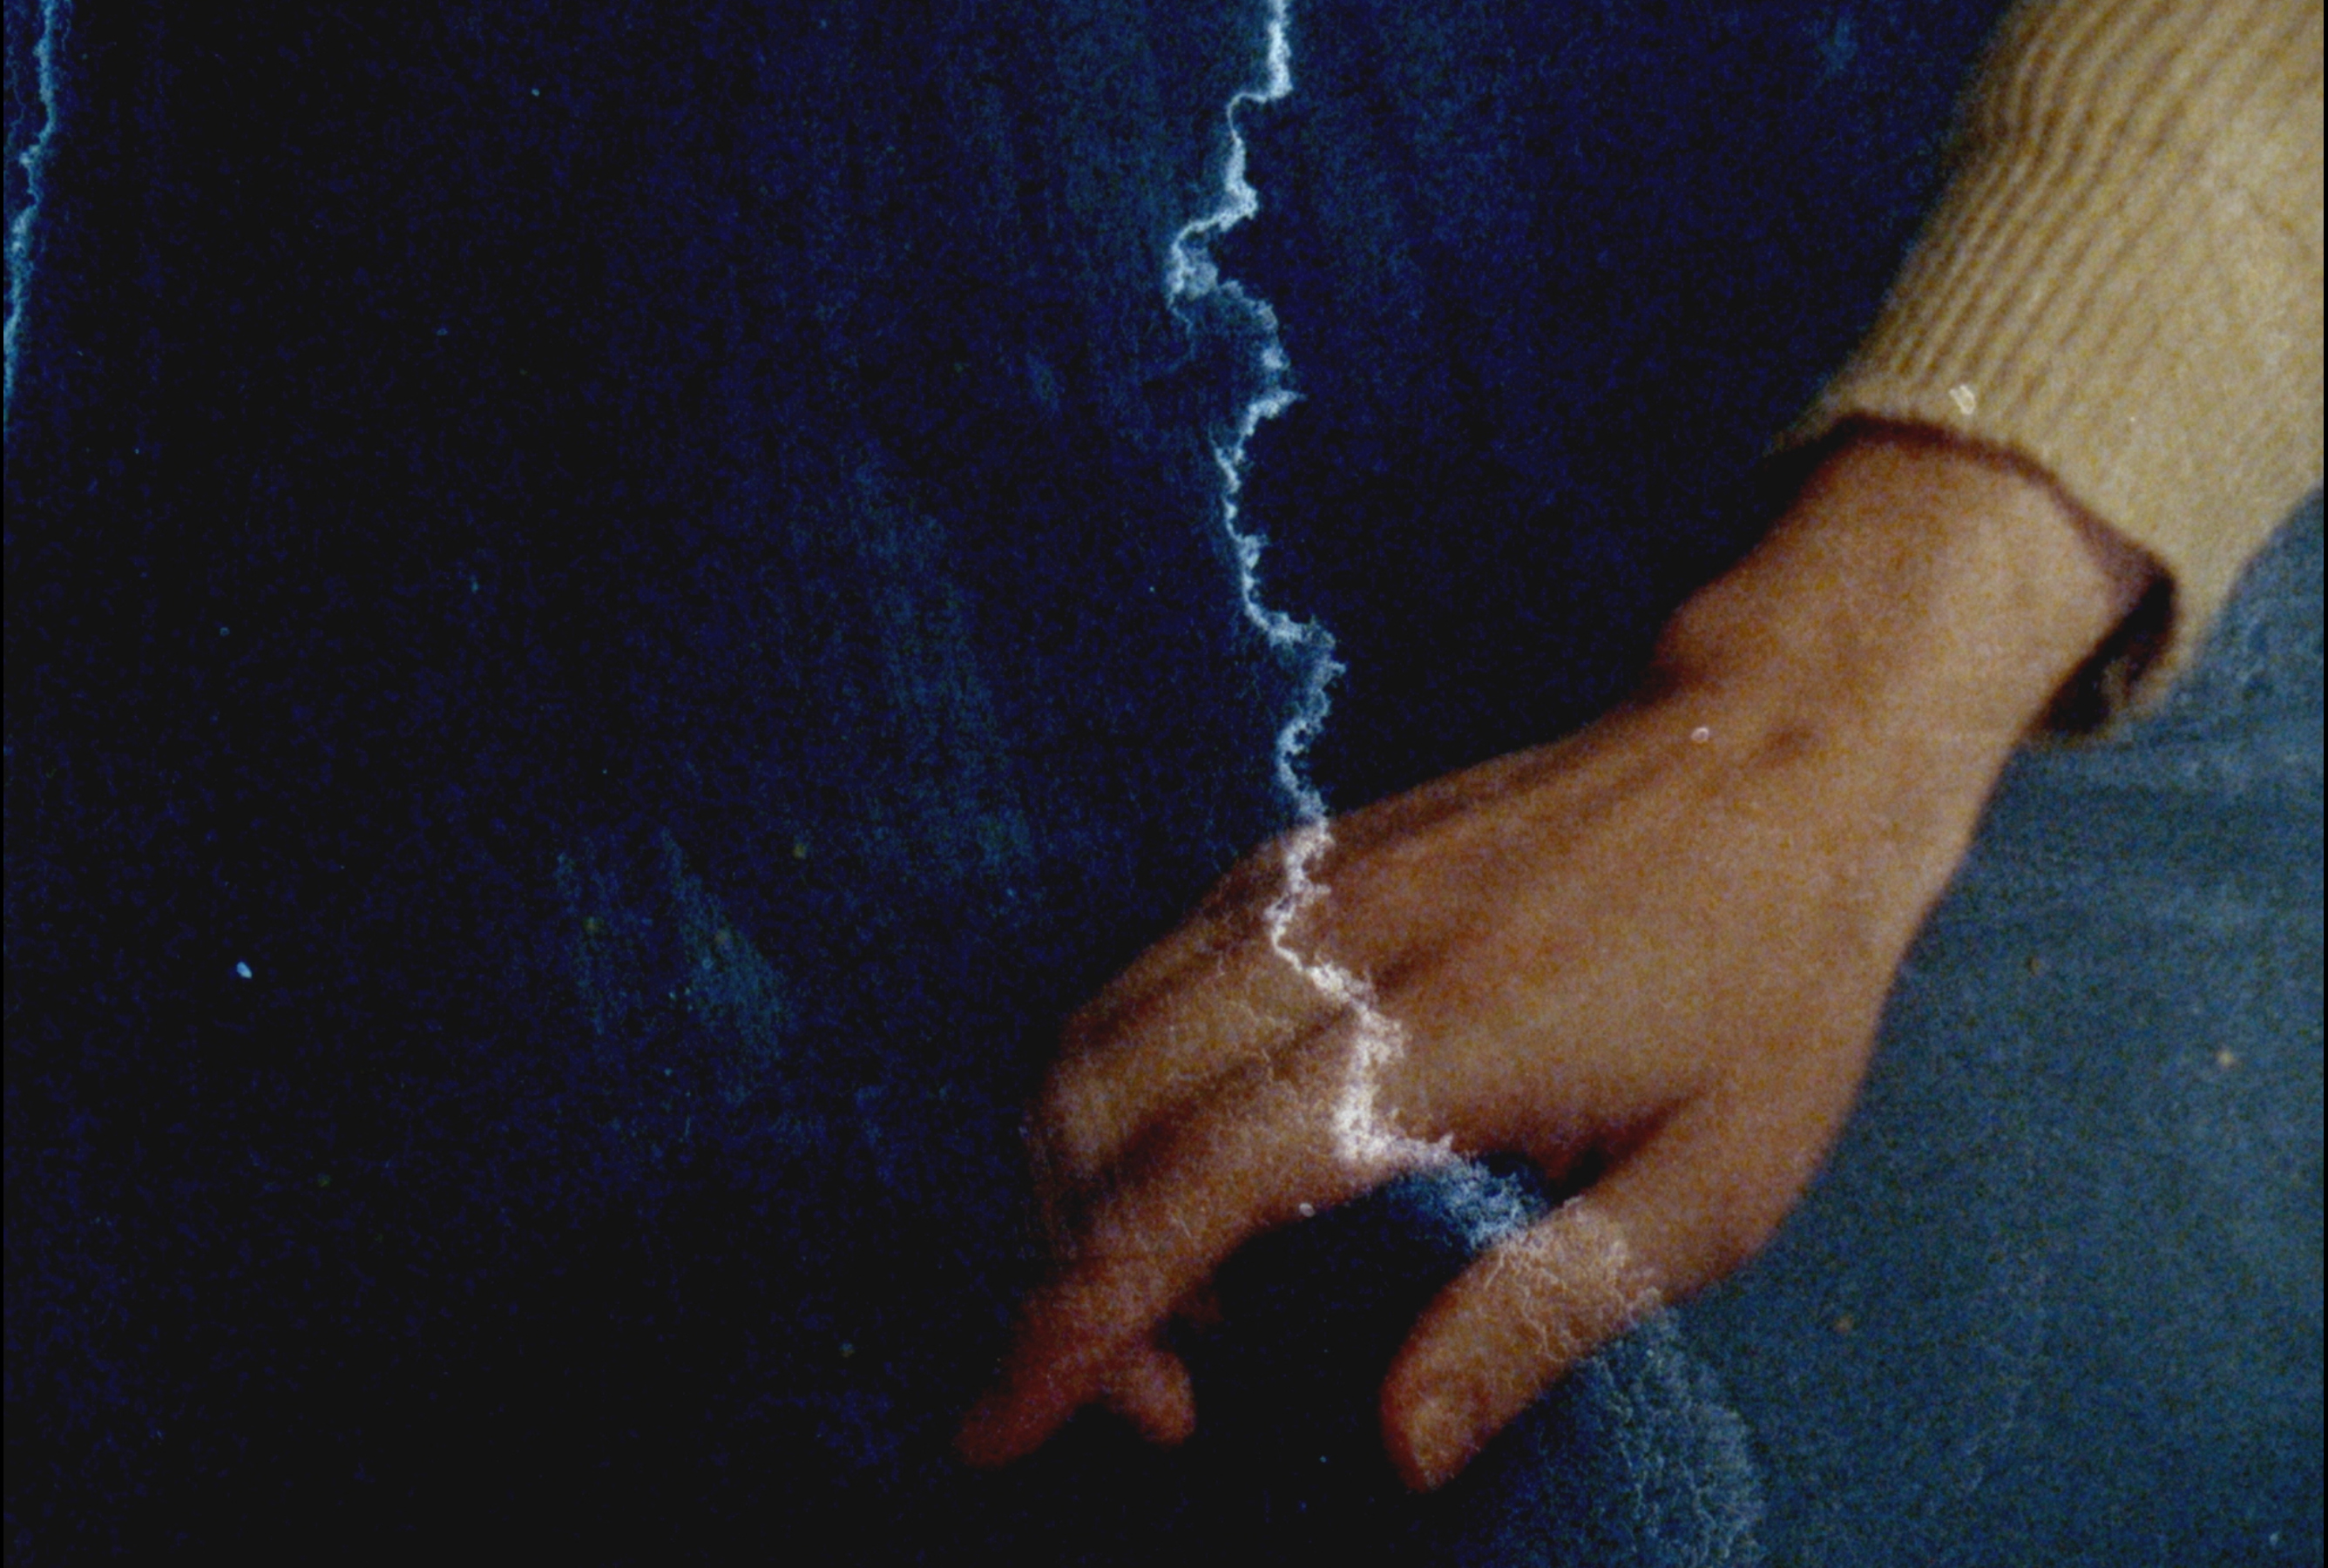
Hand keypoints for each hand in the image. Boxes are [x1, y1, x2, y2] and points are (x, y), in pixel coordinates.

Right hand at [958, 427, 2152, 1489]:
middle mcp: (1330, 949)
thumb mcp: (1711, 1187)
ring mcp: (1300, 887)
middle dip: (1065, 1266)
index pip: (1189, 1186)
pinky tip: (1205, 1168)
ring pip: (1092, 1032)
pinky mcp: (1296, 861)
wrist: (1776, 760)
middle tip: (1169, 1392)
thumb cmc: (1766, 988)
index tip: (1004, 1420)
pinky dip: (1116, 1091)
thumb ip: (1538, 1313)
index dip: (1080, 1316)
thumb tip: (1400, 1447)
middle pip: (1091, 1104)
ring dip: (1079, 1180)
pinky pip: (1141, 975)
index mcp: (1431, 1040)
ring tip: (1189, 1300)